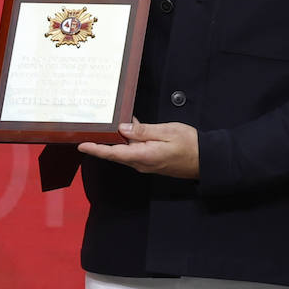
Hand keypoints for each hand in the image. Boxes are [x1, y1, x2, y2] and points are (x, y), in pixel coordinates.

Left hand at [77, 118, 200, 178]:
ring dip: (116, 140)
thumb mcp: (167, 131)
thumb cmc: (190, 145)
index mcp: (144, 155)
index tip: (82, 145)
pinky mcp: (151, 161)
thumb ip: (143, 130)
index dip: (96, 149)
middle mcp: (142, 163)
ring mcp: (146, 164)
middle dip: (102, 143)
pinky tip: (130, 127)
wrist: (206, 160)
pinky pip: (134, 151)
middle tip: (89, 131)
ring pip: (125, 151)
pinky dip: (128, 141)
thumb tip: (123, 128)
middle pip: (116, 153)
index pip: (113, 153)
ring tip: (108, 125)